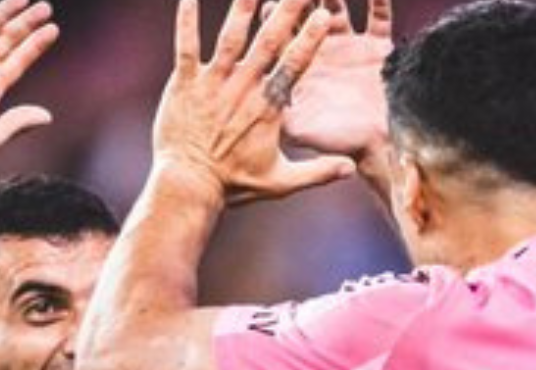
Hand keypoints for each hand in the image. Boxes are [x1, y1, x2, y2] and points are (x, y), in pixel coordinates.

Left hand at [153, 0, 355, 205]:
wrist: (189, 186)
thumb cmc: (234, 183)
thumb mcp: (280, 182)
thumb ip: (317, 172)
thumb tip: (350, 170)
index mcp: (268, 105)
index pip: (295, 64)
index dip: (310, 38)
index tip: (324, 16)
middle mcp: (243, 87)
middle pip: (270, 39)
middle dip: (286, 8)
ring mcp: (213, 82)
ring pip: (231, 35)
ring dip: (243, 5)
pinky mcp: (184, 83)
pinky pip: (186, 45)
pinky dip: (186, 19)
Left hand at [281, 0, 393, 161]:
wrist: (384, 149)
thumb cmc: (339, 146)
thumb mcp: (300, 139)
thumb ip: (277, 119)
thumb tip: (252, 110)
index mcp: (301, 70)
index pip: (282, 37)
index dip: (276, 17)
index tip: (269, 4)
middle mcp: (321, 53)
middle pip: (304, 14)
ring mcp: (349, 46)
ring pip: (338, 5)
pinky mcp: (378, 46)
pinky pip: (380, 15)